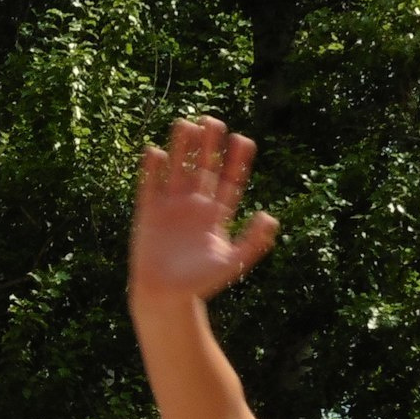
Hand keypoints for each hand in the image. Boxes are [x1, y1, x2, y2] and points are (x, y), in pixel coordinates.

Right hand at [128, 117, 279, 307]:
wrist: (165, 297)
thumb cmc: (200, 284)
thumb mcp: (232, 262)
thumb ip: (253, 241)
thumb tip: (270, 217)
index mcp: (217, 214)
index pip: (231, 180)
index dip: (237, 160)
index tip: (243, 140)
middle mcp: (195, 205)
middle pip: (204, 167)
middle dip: (209, 145)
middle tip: (213, 120)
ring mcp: (171, 207)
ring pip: (178, 170)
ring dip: (181, 149)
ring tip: (185, 123)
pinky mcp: (149, 213)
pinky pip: (150, 186)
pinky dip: (151, 169)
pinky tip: (154, 151)